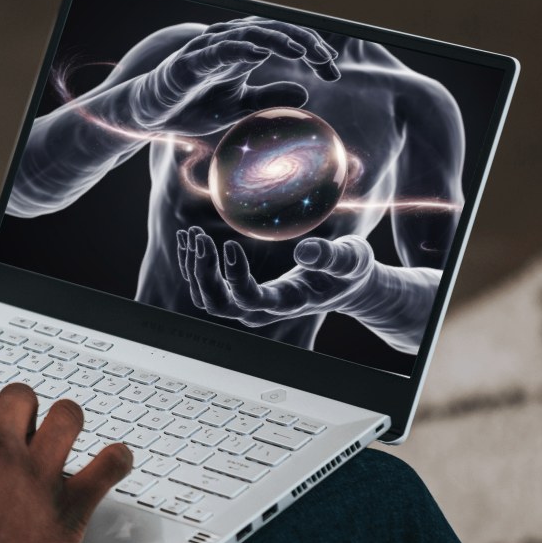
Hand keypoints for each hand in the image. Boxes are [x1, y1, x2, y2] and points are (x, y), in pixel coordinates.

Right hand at [0, 384, 132, 542]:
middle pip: (18, 399)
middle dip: (20, 406)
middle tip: (21, 422)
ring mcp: (38, 474)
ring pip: (67, 417)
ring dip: (68, 419)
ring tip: (66, 426)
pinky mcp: (70, 504)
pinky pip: (107, 467)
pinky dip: (116, 460)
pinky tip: (116, 459)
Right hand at [129, 18, 339, 135]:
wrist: (149, 116)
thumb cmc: (191, 107)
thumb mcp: (238, 107)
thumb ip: (269, 98)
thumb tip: (306, 93)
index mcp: (244, 51)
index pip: (285, 41)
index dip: (311, 49)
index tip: (333, 69)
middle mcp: (230, 43)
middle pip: (274, 31)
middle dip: (304, 42)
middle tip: (329, 60)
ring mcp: (209, 48)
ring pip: (251, 34)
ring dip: (279, 40)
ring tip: (303, 51)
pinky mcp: (190, 60)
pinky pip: (220, 49)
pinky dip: (242, 48)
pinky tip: (262, 53)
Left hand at [177, 227, 374, 326]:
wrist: (345, 287)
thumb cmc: (348, 272)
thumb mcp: (352, 259)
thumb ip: (332, 257)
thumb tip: (305, 251)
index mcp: (288, 302)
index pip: (250, 299)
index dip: (234, 275)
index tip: (229, 244)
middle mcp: (262, 310)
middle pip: (218, 305)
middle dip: (203, 273)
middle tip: (199, 236)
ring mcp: (248, 305)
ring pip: (206, 299)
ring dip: (194, 268)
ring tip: (192, 233)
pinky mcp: (241, 295)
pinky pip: (206, 288)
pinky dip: (193, 264)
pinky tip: (189, 238)